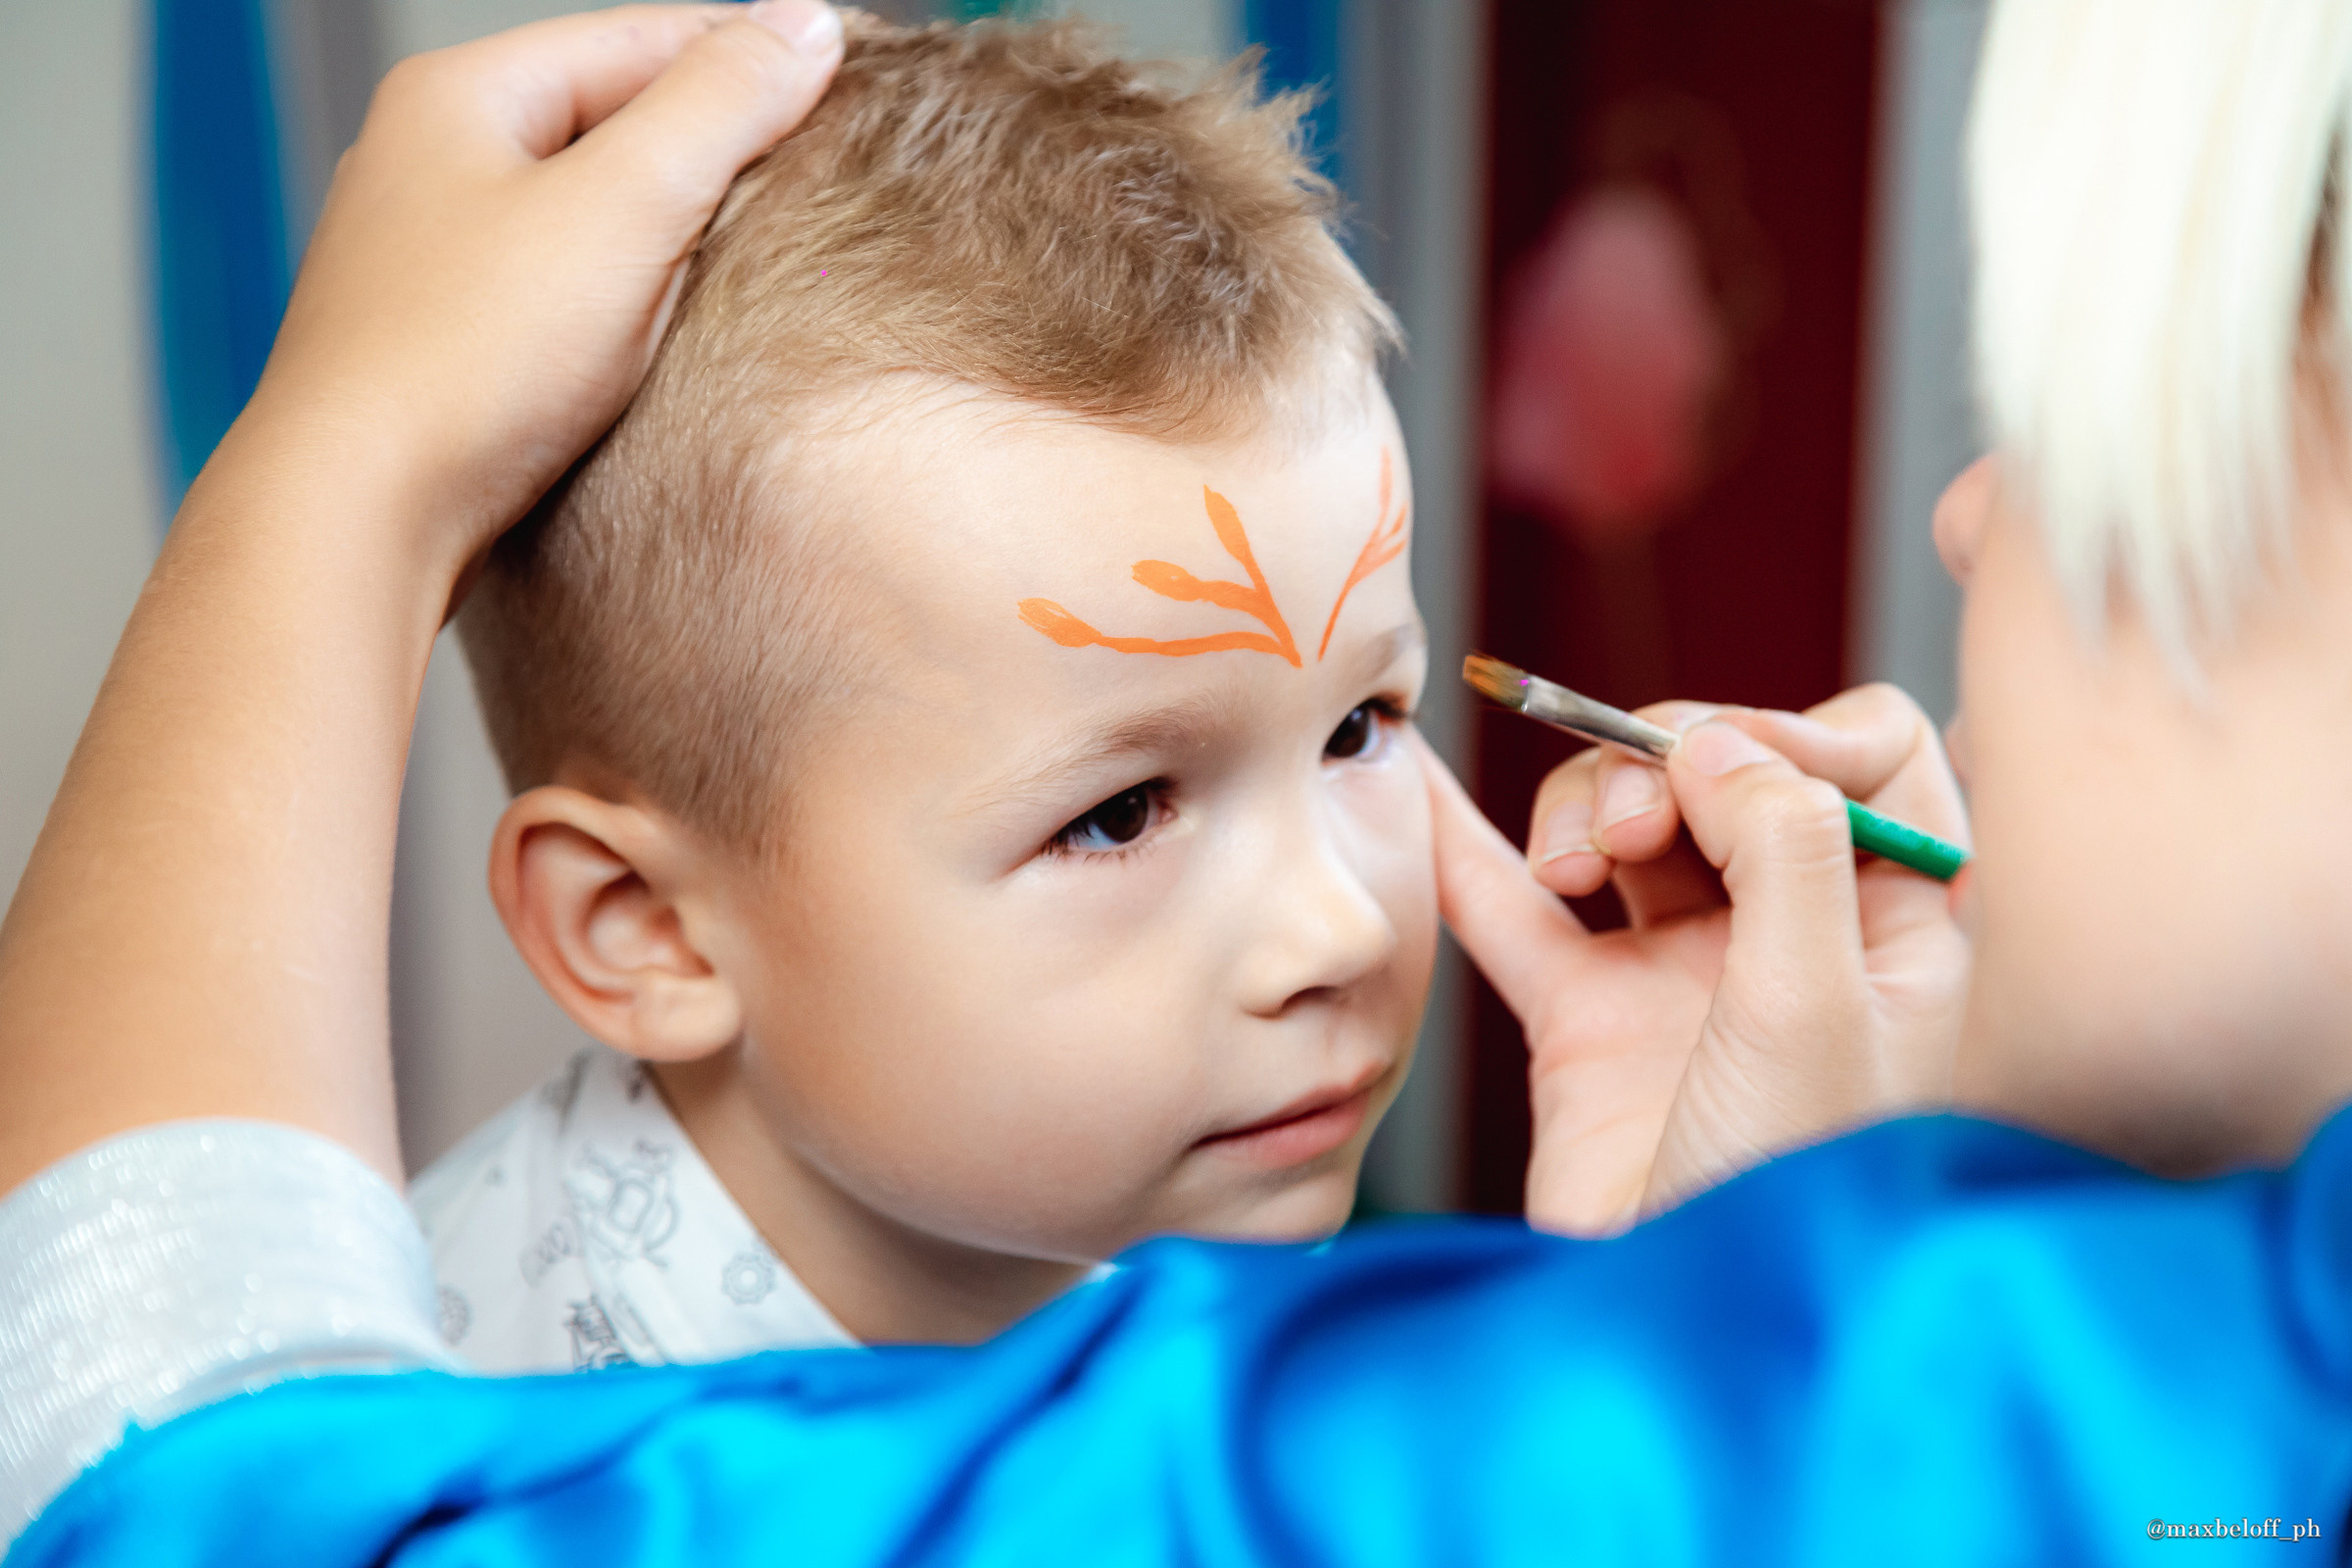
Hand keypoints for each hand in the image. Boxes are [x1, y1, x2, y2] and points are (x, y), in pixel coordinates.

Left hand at [0, 2, 843, 1193]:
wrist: (337, 545)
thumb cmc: (447, 394)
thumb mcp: (607, 227)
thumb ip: (713, 121)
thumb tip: (807, 32)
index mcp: (486, 115)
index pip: (666, 43)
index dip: (777, 61)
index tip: (884, 93)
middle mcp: (458, 193)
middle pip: (641, 132)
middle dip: (749, 146)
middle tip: (876, 182)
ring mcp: (457, 296)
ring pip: (617, 241)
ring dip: (710, 249)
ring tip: (824, 280)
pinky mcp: (473, 392)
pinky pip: (594, 325)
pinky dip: (667, 328)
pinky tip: (727, 380)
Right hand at [1421, 683, 1969, 1234]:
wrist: (1684, 1336)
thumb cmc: (1788, 1197)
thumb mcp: (1817, 1007)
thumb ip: (1784, 848)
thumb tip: (1715, 743)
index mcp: (1895, 928)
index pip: (1870, 759)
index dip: (1798, 731)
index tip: (1726, 764)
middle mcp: (1793, 936)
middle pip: (1729, 775)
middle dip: (1671, 766)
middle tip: (1635, 827)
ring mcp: (1683, 975)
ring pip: (1628, 826)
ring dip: (1585, 811)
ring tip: (1571, 869)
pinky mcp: (1586, 1020)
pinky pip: (1517, 909)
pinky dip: (1472, 850)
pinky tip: (1428, 793)